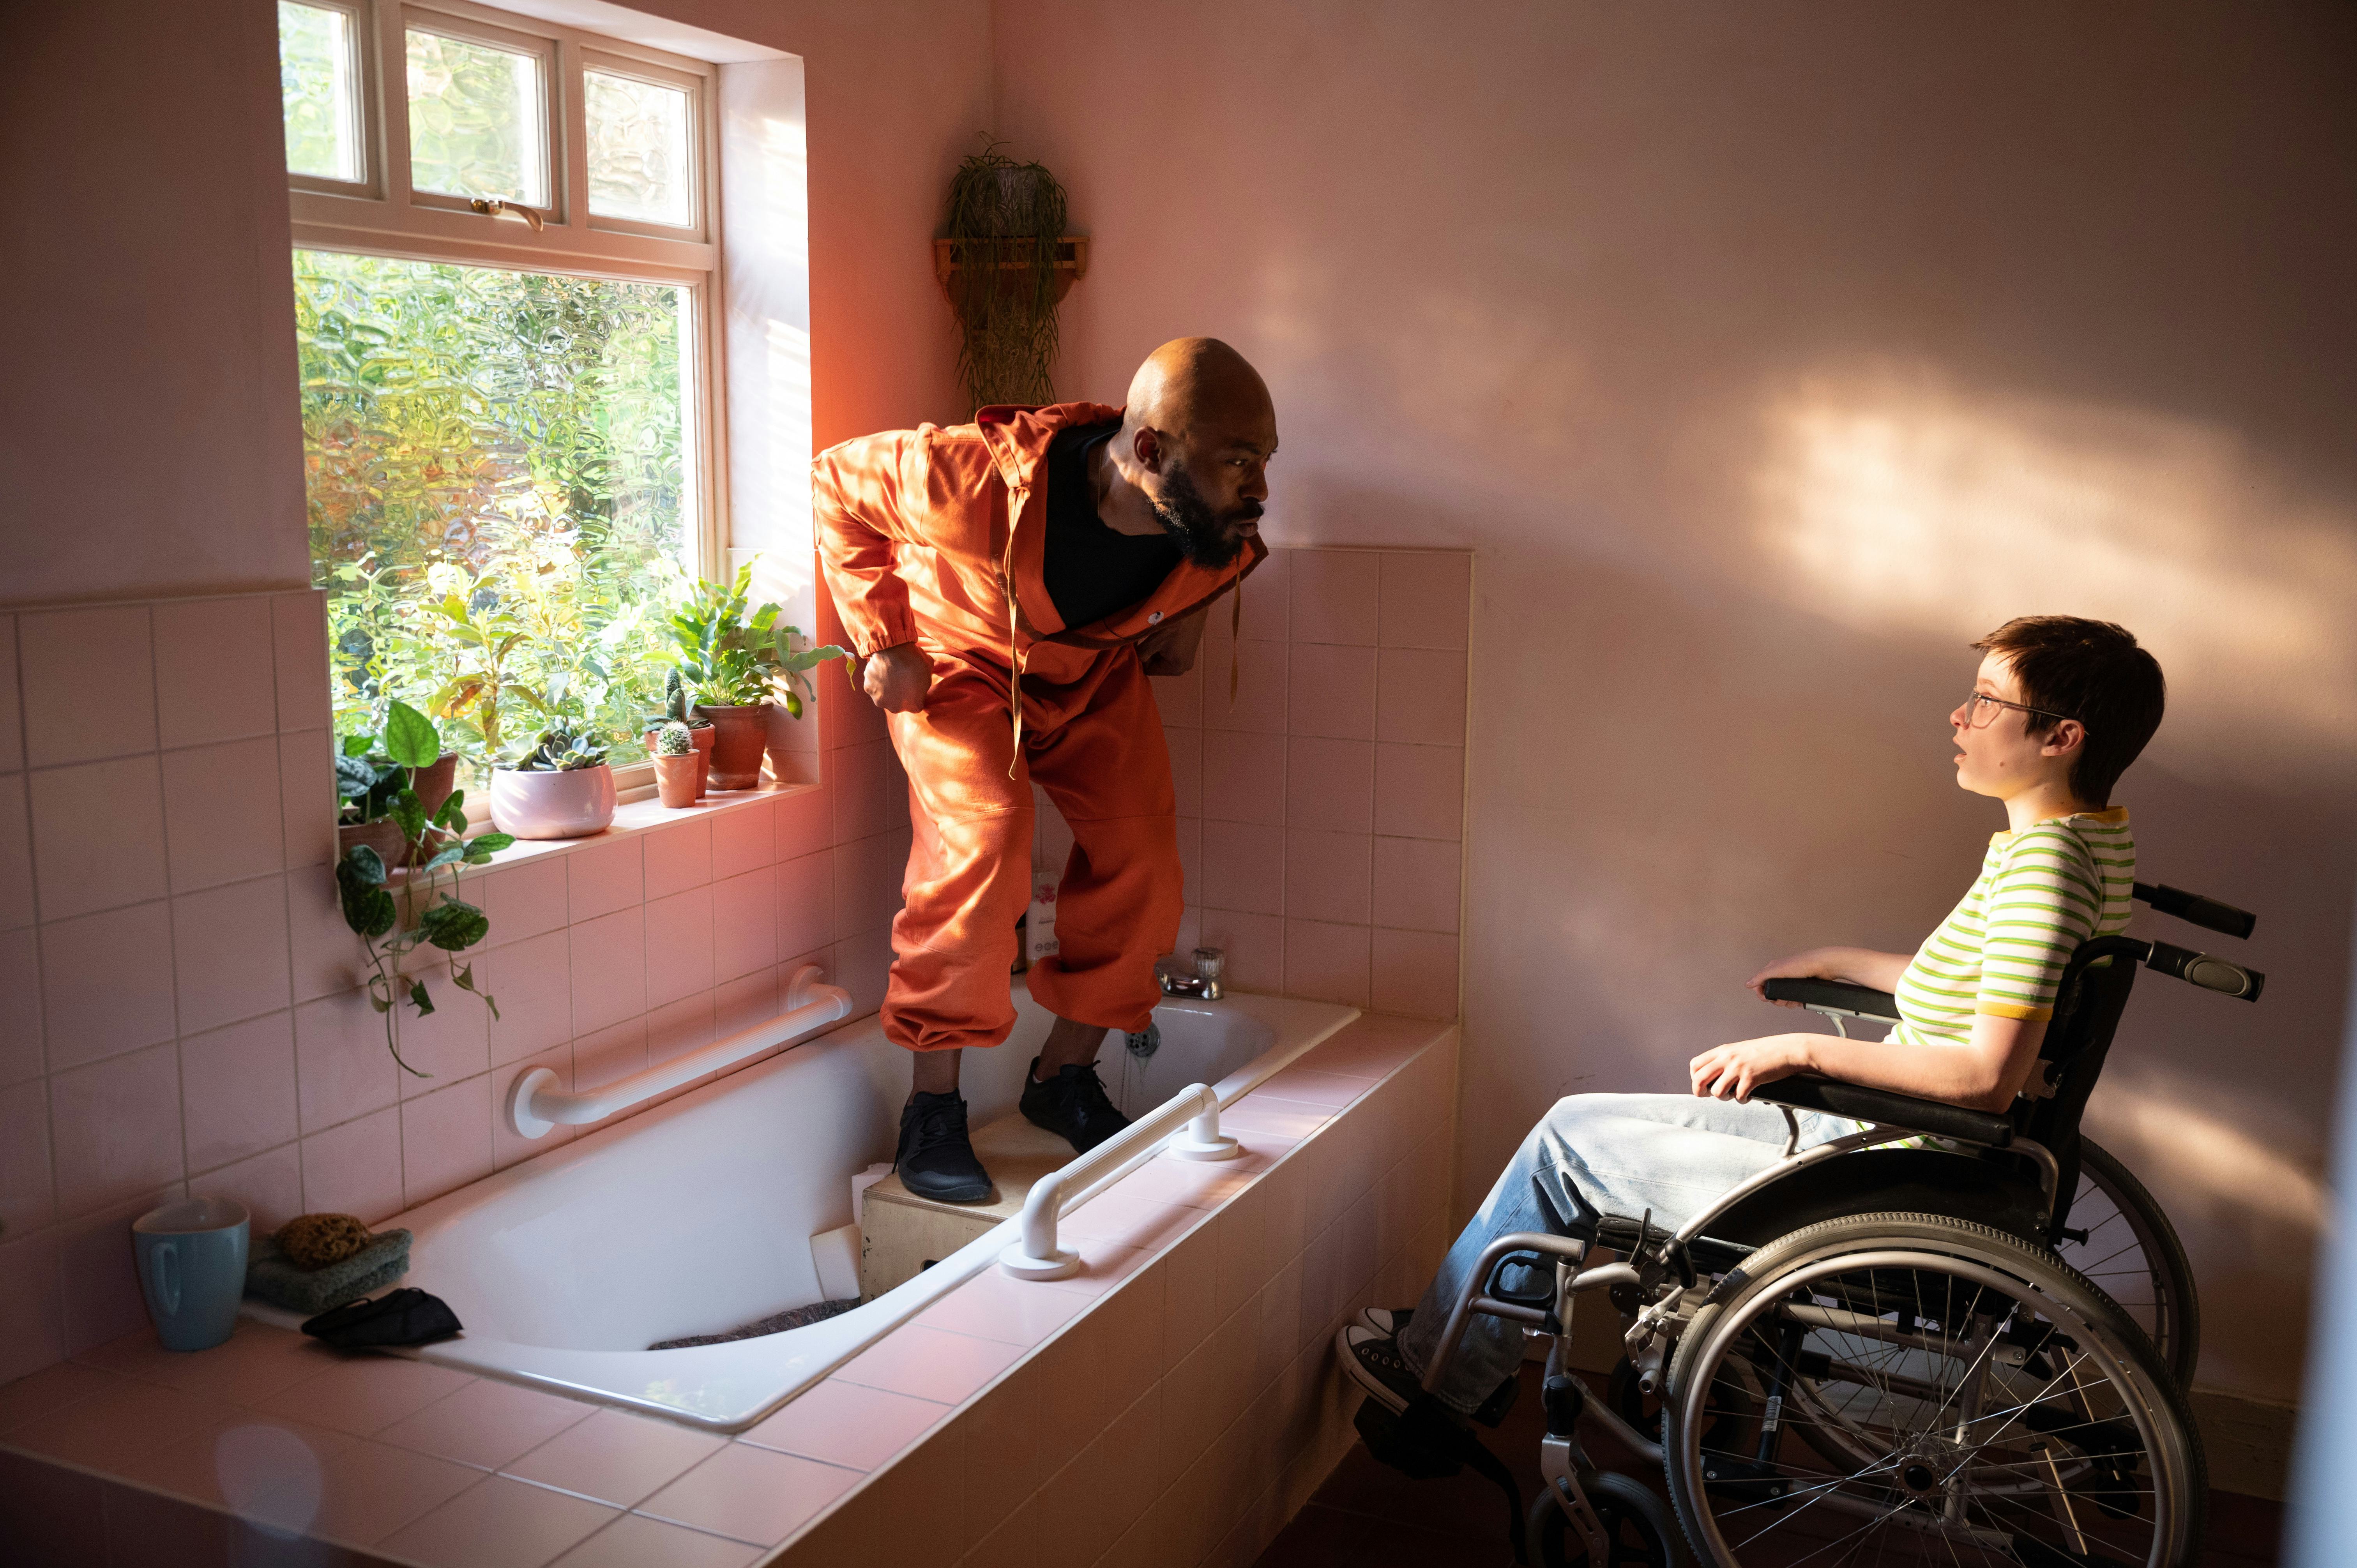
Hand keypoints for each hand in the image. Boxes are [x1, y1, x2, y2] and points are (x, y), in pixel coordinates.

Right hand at [860, 643, 931, 712]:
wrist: (893, 649)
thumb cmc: (914, 660)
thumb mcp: (928, 669)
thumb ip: (926, 679)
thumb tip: (925, 675)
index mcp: (914, 706)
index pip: (917, 704)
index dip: (916, 695)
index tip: (915, 686)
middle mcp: (895, 708)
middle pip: (898, 703)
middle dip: (900, 694)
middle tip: (901, 679)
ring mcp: (880, 700)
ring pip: (884, 696)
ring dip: (886, 689)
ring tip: (890, 674)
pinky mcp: (868, 689)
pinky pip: (873, 686)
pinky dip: (876, 680)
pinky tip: (881, 670)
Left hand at [1690, 1035, 1812, 1101]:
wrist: (1789, 1049)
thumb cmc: (1767, 1051)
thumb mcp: (1740, 1050)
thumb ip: (1726, 1059)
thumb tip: (1714, 1075)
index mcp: (1723, 1051)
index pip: (1695, 1065)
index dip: (1695, 1078)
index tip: (1704, 1085)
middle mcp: (1727, 1058)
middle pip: (1699, 1079)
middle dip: (1701, 1092)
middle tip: (1709, 1096)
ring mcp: (1738, 1068)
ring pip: (1717, 1092)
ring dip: (1724, 1098)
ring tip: (1733, 1095)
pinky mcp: (1751, 1078)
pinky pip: (1738, 1097)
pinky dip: (1742, 1100)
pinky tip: (1748, 1095)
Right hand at [1746, 949, 1837, 1006]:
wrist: (1824, 966)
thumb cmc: (1803, 963)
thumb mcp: (1778, 970)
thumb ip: (1761, 977)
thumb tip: (1748, 984)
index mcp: (1773, 969)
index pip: (1760, 984)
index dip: (1761, 993)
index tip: (1766, 998)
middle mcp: (1781, 976)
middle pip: (1772, 994)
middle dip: (1776, 1000)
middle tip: (1782, 1000)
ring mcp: (1791, 982)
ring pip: (1782, 998)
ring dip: (1786, 1002)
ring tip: (1792, 1001)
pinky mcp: (1800, 987)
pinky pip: (1793, 999)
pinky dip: (1795, 1002)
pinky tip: (1799, 1001)